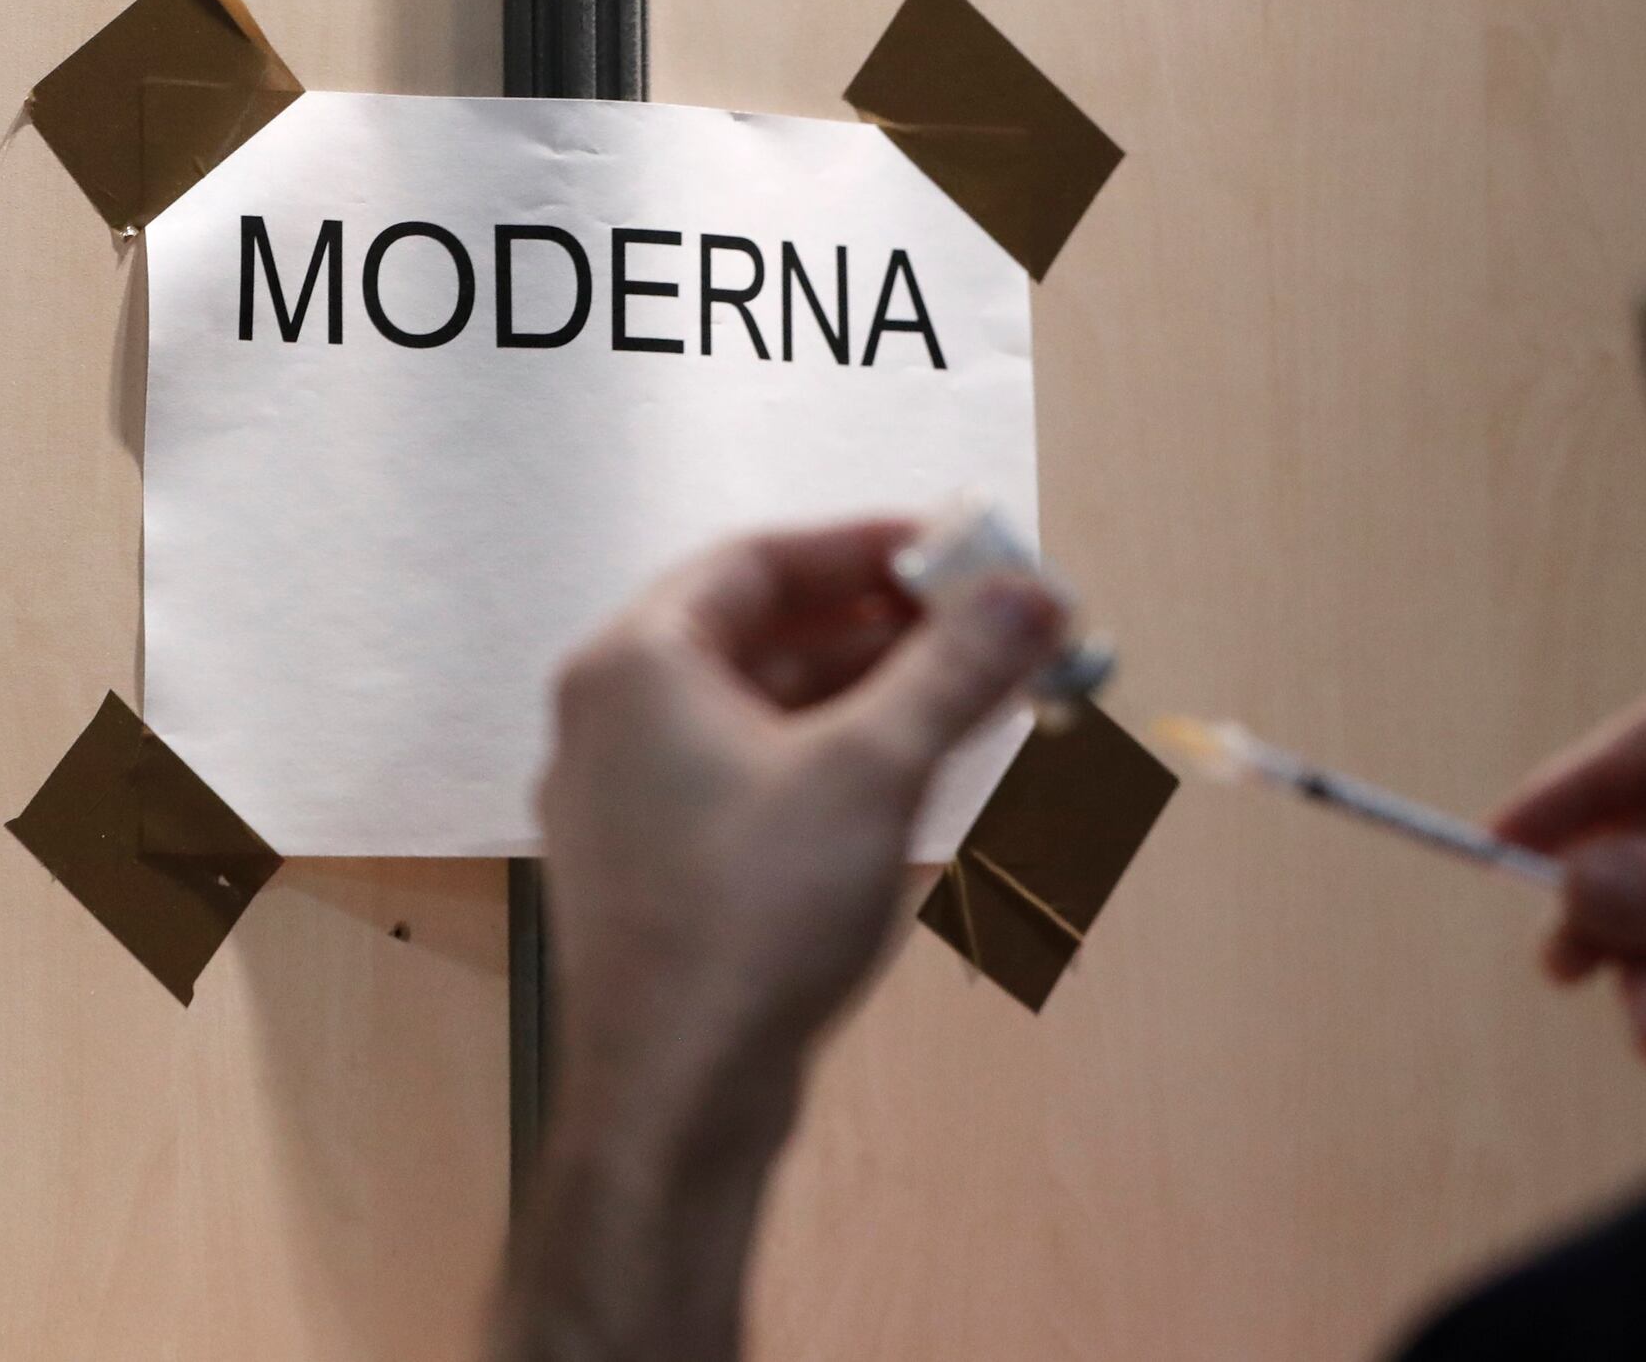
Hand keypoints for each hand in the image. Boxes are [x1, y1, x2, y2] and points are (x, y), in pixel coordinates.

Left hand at [493, 520, 1062, 1361]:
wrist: (676, 1097)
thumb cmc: (747, 920)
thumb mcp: (873, 768)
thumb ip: (954, 668)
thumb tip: (1029, 596)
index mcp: (636, 665)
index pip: (761, 559)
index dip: (868, 547)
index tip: (958, 553)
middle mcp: (616, 718)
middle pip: (767, 630)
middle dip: (888, 625)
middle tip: (986, 624)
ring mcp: (632, 797)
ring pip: (768, 707)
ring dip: (873, 692)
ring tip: (976, 693)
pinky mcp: (663, 866)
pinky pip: (758, 773)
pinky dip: (838, 756)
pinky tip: (917, 768)